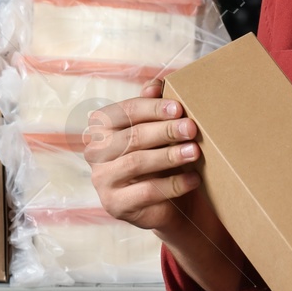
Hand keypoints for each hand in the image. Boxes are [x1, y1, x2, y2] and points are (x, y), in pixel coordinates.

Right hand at [86, 79, 206, 232]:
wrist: (167, 203)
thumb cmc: (161, 157)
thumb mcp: (158, 130)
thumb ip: (153, 106)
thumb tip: (155, 86)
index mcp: (102, 127)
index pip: (125, 111)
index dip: (153, 108)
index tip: (179, 108)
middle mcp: (96, 152)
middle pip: (132, 137)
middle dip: (165, 131)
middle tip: (192, 128)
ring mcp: (103, 180)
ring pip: (136, 163)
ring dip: (169, 156)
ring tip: (195, 152)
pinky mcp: (115, 205)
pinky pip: (146, 192)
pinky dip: (173, 184)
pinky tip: (194, 179)